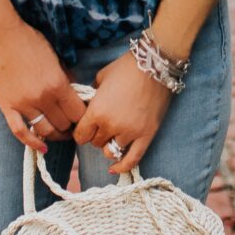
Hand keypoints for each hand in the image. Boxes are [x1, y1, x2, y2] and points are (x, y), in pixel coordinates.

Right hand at [0, 18, 87, 154]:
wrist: (1, 36)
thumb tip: (77, 97)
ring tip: (60, 131)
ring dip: (56, 134)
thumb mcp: (57, 59)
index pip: (78, 113)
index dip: (83, 117)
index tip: (83, 116)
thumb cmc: (31, 42)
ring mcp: (23, 104)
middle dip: (70, 125)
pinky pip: (20, 132)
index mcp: (57, 84)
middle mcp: (42, 97)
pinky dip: (33, 143)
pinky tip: (42, 148)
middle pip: (64, 124)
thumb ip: (67, 80)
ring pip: (46, 131)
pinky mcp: (7, 106)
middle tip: (72, 123)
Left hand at [71, 50, 173, 174]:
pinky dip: (122, 167)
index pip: (80, 135)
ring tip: (113, 134)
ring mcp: (130, 133)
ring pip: (110, 151)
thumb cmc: (125, 69)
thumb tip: (86, 105)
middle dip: (96, 135)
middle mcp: (111, 126)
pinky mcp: (146, 135)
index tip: (85, 127)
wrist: (154, 66)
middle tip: (102, 124)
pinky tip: (114, 169)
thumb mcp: (100, 78)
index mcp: (96, 112)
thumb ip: (91, 95)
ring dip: (109, 144)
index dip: (81, 131)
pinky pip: (132, 159)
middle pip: (95, 143)